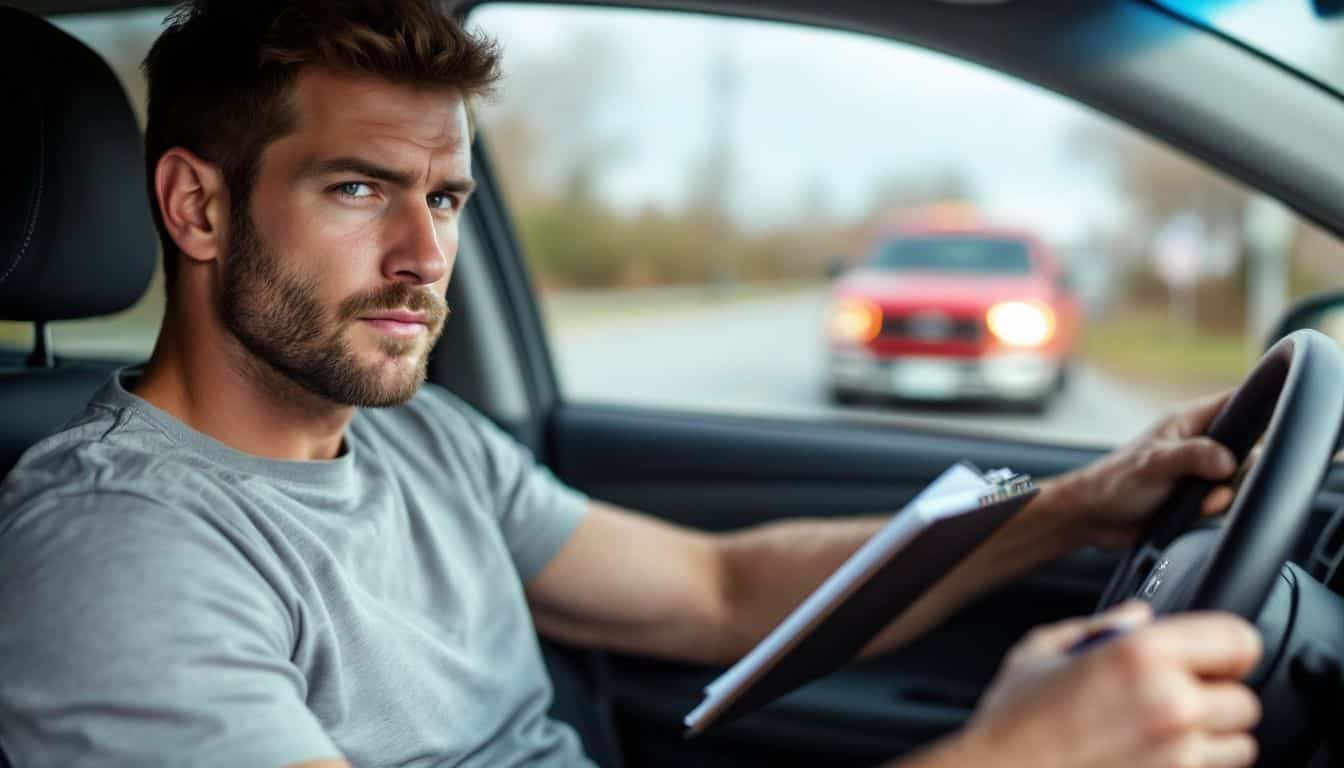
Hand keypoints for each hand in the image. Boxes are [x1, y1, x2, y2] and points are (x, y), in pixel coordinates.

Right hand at [959, 602, 1262, 767]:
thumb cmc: (1012, 723)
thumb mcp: (1042, 651)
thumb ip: (1100, 625)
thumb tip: (1140, 614)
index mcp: (1141, 654)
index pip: (1239, 639)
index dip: (1225, 646)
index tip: (1210, 655)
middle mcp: (1171, 703)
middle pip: (1244, 699)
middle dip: (1213, 697)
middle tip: (1172, 698)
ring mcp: (1179, 756)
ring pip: (1240, 745)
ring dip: (1212, 739)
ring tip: (1164, 733)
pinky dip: (1195, 766)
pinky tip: (1154, 757)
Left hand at [1048, 390, 1243, 548]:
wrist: (1094, 519)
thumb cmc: (1116, 482)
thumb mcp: (1155, 464)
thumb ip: (1192, 457)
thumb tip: (1229, 461)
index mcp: (1190, 421)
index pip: (1236, 401)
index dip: (1261, 406)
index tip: (1279, 422)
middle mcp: (1200, 443)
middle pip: (1249, 445)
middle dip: (1244, 466)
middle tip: (1224, 480)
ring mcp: (1200, 470)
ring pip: (1240, 477)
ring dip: (1227, 492)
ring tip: (1204, 502)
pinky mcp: (1198, 496)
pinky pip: (1226, 500)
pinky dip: (1218, 508)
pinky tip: (1198, 512)